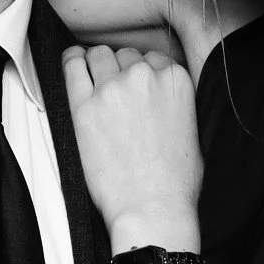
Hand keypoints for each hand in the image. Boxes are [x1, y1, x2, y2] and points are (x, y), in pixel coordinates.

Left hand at [61, 44, 202, 241]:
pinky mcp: (84, 106)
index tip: (136, 89)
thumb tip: (158, 96)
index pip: (154, 59)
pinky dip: (71, 62)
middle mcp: (144, 76)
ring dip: (97, 66)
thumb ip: (175, 100)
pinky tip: (72, 65)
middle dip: (120, 70)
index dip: (143, 74)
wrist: (153, 207)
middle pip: (125, 55)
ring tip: (93, 82)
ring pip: (99, 55)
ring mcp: (112, 89)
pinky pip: (72, 66)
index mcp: (176, 80)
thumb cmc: (176, 181)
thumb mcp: (192, 129)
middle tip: (116, 94)